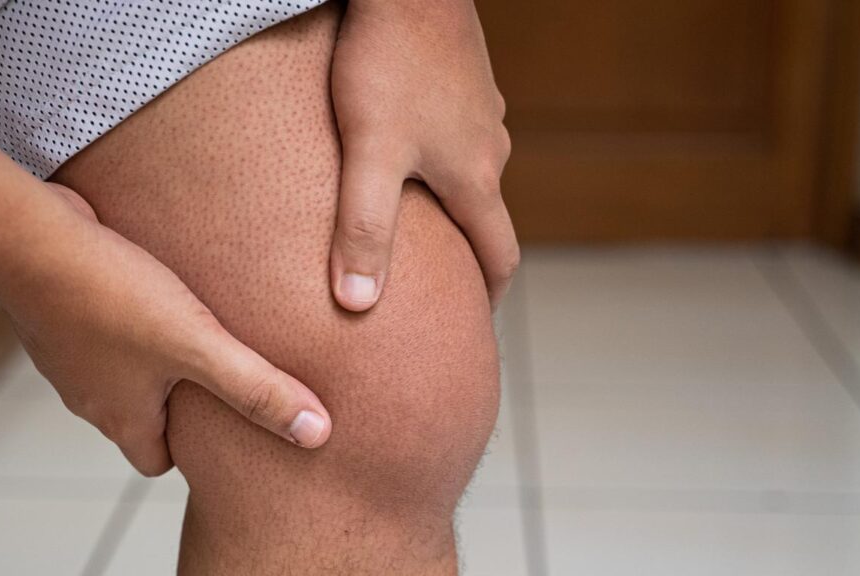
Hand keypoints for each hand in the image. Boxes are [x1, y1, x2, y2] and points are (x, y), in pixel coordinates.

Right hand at [0, 182, 331, 475]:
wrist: (30, 233)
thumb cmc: (109, 293)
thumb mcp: (198, 346)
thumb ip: (256, 388)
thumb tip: (315, 432)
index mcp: (121, 417)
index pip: (156, 462)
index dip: (194, 453)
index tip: (229, 430)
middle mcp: (91, 392)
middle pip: (144, 416)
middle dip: (186, 404)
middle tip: (228, 379)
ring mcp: (74, 352)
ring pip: (128, 369)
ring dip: (164, 356)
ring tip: (205, 331)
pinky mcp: (70, 310)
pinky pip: (114, 326)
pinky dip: (140, 317)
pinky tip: (168, 288)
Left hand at [329, 0, 518, 311]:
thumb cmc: (388, 63)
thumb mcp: (369, 152)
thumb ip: (363, 228)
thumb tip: (358, 305)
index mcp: (475, 179)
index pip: (501, 256)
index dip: (490, 293)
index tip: (475, 316)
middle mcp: (491, 149)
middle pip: (486, 215)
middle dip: (465, 249)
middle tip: (436, 273)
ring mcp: (483, 112)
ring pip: (471, 171)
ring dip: (451, 198)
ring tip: (413, 212)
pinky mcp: (468, 80)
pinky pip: (459, 133)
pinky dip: (441, 155)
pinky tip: (407, 146)